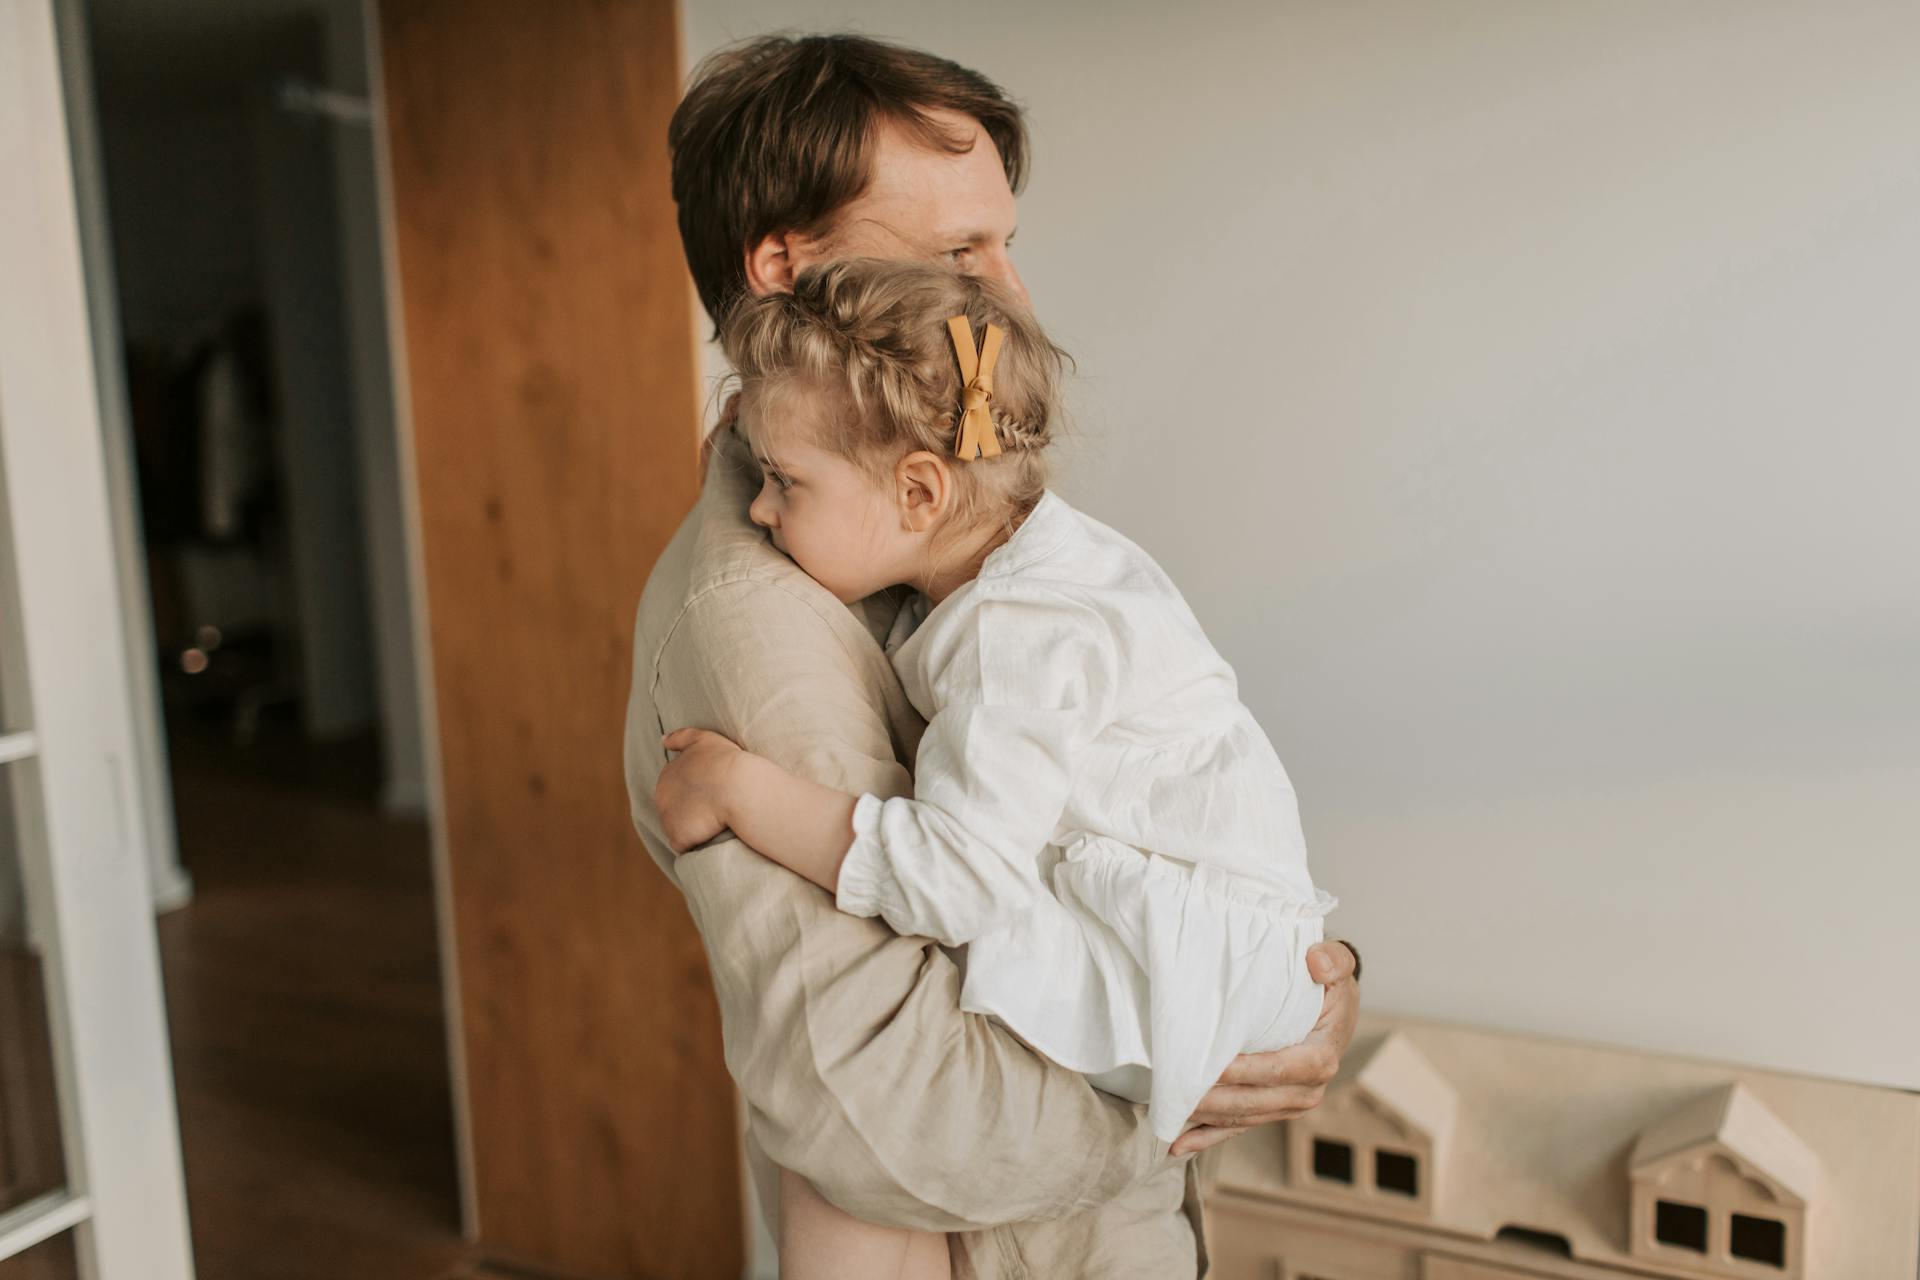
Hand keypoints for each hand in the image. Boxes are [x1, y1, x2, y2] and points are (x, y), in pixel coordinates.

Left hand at [656, 727, 746, 852]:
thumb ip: (681, 737)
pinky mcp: (678, 837)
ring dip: (694, 828)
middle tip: (716, 810)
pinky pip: (685, 846)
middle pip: (675, 809)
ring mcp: (668, 819)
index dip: (697, 792)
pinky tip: (713, 836)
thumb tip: (663, 740)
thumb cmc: (724, 760)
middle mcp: (661, 797)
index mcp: (666, 775)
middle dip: (692, 811)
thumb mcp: (702, 738)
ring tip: (716, 824)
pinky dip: (697, 843)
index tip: (714, 792)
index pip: (677, 789)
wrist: (736, 786)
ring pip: (680, 828)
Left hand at [1170, 940, 1360, 1155]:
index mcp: (1321, 1057)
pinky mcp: (1271, 1110)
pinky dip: (1207, 1138)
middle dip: (1214, 1099)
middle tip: (1175, 1088)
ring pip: (1242, 1117)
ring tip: (1167, 1109)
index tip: (1212, 1066)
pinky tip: (1178, 1145)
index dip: (1247, 1071)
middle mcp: (1308, 1089)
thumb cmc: (1327, 984)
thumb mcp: (1337, 964)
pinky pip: (1238, 1127)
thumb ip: (1333, 959)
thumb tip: (1316, 962)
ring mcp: (1288, 1104)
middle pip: (1255, 1101)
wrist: (1330, 1008)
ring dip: (1204, 1118)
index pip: (1280, 1070)